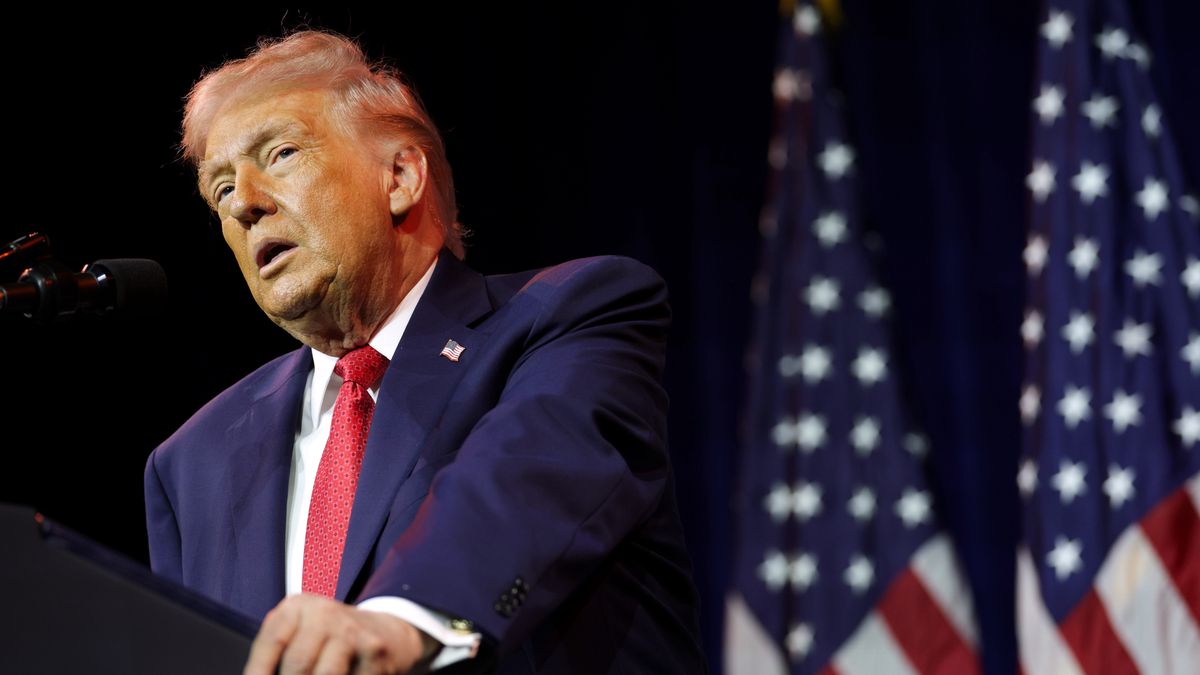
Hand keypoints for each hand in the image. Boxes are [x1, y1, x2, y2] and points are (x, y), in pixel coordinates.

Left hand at [243, 594, 435, 674]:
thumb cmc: (329, 638)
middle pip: (297, 665)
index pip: (271, 643)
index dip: (257, 672)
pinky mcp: (375, 650)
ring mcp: (352, 631)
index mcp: (298, 607)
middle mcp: (325, 613)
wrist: (385, 631)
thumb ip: (275, 650)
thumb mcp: (299, 630)